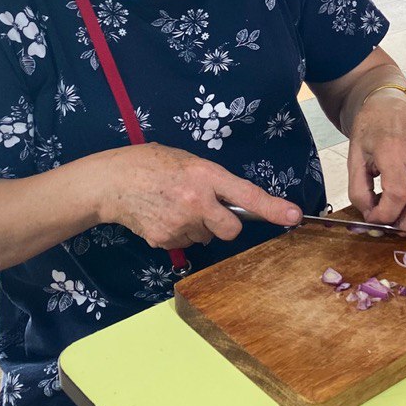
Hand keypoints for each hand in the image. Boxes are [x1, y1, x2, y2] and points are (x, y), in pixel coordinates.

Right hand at [95, 143, 301, 251]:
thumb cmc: (152, 164)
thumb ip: (212, 181)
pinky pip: (185, 243)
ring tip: (174, 206)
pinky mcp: (166, 240)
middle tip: (207, 209)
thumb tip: (234, 203)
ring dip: (198, 227)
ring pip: (206, 237)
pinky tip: (162, 216)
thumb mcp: (188, 161)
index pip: (247, 195)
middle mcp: (196, 202)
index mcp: (205, 175)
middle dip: (226, 224)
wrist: (112, 182)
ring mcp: (181, 225)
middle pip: (231, 230)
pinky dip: (178, 233)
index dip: (273, 208)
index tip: (293, 216)